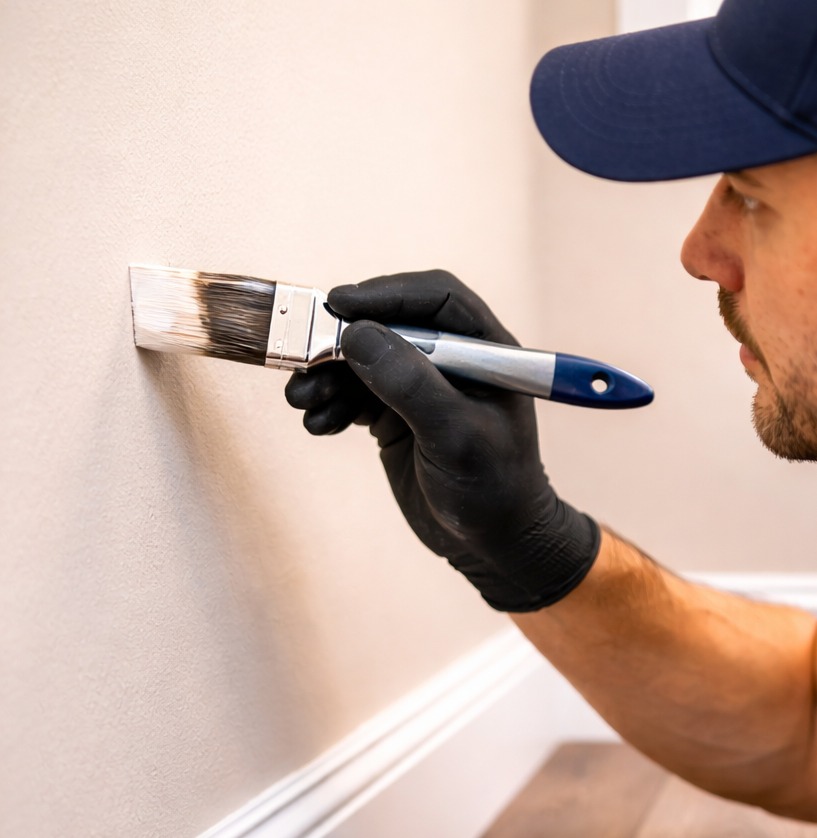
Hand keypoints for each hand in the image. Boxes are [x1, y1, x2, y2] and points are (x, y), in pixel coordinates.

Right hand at [283, 270, 599, 612]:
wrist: (493, 545)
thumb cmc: (494, 489)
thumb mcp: (455, 436)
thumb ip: (410, 384)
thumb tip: (358, 336)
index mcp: (483, 350)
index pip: (434, 298)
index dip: (386, 293)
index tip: (339, 305)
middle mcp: (450, 360)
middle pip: (387, 325)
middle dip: (341, 342)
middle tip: (303, 361)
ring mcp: (421, 387)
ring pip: (363, 361)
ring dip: (326, 377)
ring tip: (302, 402)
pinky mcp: (397, 415)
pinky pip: (354, 395)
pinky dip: (331, 405)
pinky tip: (319, 425)